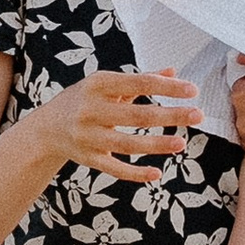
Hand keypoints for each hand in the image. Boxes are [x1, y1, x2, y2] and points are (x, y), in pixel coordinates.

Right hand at [38, 67, 200, 184]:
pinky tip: (156, 173)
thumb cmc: (84, 100)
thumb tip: (173, 71)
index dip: (167, 87)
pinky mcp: (87, 158)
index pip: (139, 83)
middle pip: (137, 114)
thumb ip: (141, 80)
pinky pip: (114, 168)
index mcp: (98, 84)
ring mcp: (88, 135)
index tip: (192, 90)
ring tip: (181, 143)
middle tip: (197, 115)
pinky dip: (135, 173)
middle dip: (170, 115)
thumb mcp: (107, 84)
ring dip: (156, 145)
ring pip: (127, 143)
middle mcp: (91, 109)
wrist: (46, 128)